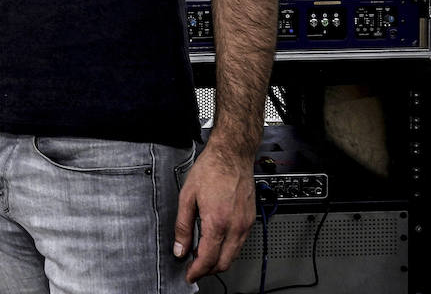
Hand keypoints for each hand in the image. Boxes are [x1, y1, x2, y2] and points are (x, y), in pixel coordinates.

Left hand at [172, 146, 254, 282]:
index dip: (197, 271)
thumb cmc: (211, 169)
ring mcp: (245, 224)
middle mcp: (235, 226)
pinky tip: (216, 241)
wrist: (232, 155)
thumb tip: (180, 248)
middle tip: (194, 268)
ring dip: (218, 260)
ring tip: (201, 254)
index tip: (189, 275)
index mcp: (217, 222)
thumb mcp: (187, 196)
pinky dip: (228, 249)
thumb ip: (183, 226)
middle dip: (208, 270)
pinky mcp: (250, 220)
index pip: (208, 259)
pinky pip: (240, 243)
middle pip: (223, 263)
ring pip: (234, 255)